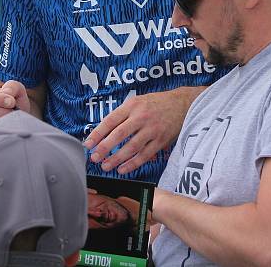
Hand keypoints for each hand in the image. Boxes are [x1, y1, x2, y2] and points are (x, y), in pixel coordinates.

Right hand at [0, 80, 29, 128]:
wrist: (19, 118)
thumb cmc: (15, 102)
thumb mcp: (17, 90)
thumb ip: (12, 86)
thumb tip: (6, 92)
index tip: (12, 102)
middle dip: (1, 112)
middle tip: (13, 112)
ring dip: (1, 121)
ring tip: (11, 119)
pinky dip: (0, 130)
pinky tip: (7, 127)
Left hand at [83, 87, 201, 174]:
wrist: (182, 104)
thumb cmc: (156, 103)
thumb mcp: (137, 101)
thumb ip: (122, 115)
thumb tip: (103, 132)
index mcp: (132, 106)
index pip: (110, 121)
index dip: (97, 133)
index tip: (88, 144)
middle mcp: (141, 117)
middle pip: (119, 134)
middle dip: (105, 148)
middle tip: (95, 158)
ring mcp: (152, 130)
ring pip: (131, 147)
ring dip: (117, 159)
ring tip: (106, 166)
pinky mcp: (161, 140)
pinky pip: (144, 155)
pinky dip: (132, 164)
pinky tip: (122, 169)